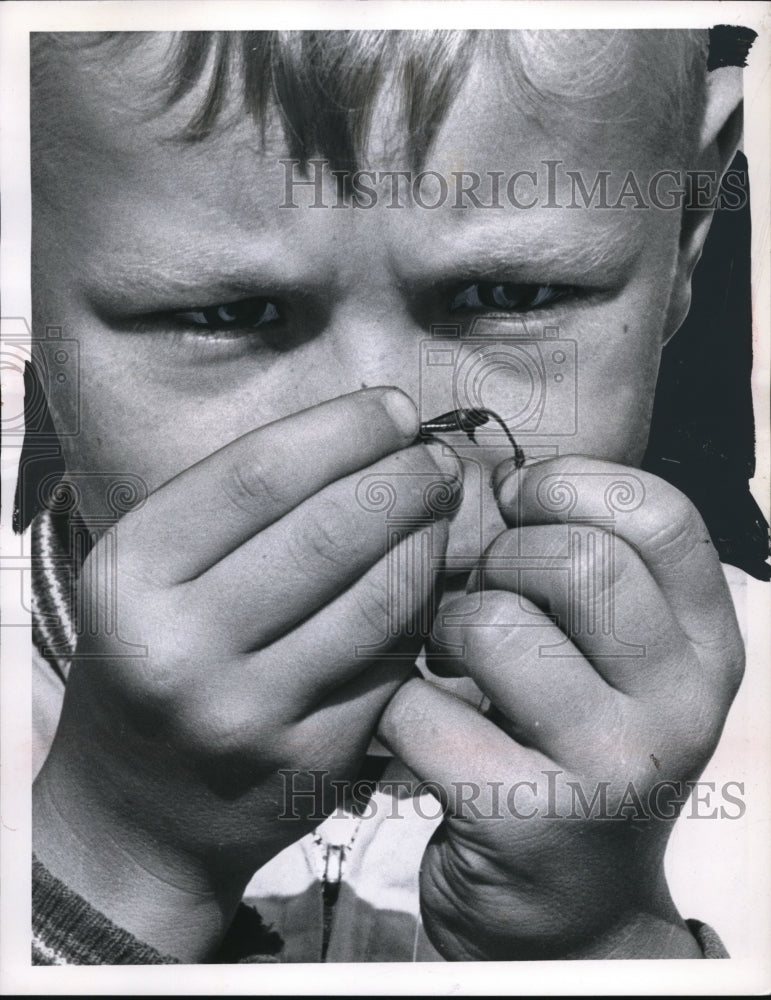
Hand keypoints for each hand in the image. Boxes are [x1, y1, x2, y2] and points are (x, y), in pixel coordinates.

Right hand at [33, 387, 460, 959]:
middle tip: (437, 456)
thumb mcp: (152, 576)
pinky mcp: (308, 760)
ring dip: (428, 537)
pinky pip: (392, 659)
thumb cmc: (153, 664)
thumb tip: (359, 436)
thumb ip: (235, 509)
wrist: (135, 815)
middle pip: (327, 530)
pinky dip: (422, 606)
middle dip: (402, 477)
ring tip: (442, 507)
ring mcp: (248, 712)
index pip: (257, 474)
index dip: (343, 430)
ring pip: (377, 597)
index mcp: (130, 576)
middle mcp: (180, 647)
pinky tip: (431, 577)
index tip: (395, 409)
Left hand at [377, 455, 743, 959]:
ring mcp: (612, 767)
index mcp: (707, 649)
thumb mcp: (618, 667)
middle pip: (575, 560)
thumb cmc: (575, 753)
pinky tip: (423, 728)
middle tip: (481, 596)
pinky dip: (399, 704)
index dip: (571, 484)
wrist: (570, 915)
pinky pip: (422, 705)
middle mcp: (681, 705)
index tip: (517, 499)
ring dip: (443, 631)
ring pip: (493, 624)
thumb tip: (492, 479)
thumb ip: (587, 577)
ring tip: (450, 665)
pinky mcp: (529, 818)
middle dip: (499, 560)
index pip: (661, 516)